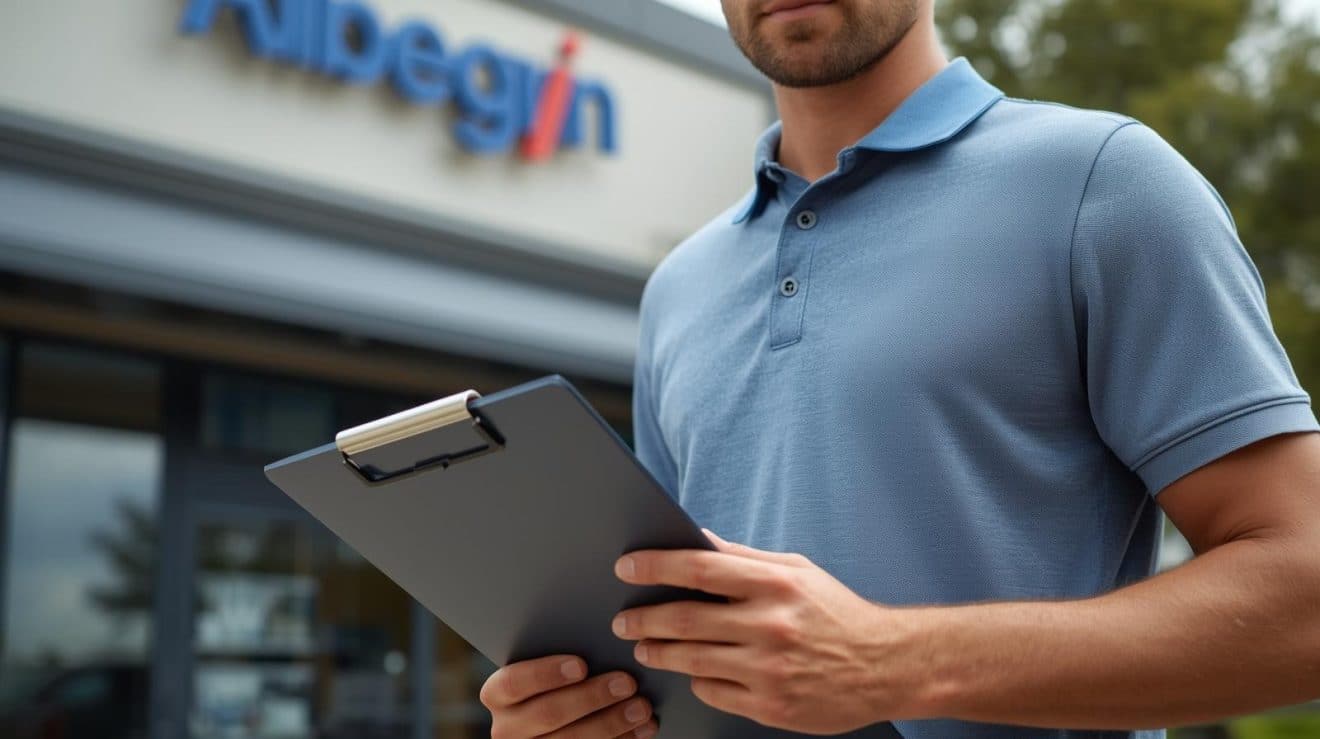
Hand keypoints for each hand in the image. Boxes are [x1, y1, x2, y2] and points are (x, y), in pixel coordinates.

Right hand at [480, 654, 657, 737]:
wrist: (549, 722)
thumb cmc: (553, 682)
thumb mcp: (545, 668)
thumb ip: (561, 655)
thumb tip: (605, 631)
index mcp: (498, 693)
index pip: (513, 683)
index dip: (546, 673)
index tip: (581, 665)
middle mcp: (507, 727)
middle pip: (547, 713)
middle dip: (591, 697)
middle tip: (627, 682)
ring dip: (611, 723)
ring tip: (641, 707)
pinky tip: (642, 728)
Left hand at [611, 530, 923, 733]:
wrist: (886, 666)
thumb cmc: (837, 614)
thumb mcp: (796, 571)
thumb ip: (744, 558)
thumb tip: (698, 539)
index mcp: (776, 584)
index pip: (700, 569)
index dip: (656, 566)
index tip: (627, 567)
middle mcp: (770, 625)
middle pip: (686, 619)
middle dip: (645, 618)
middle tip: (624, 619)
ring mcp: (770, 668)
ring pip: (692, 659)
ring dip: (659, 652)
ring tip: (644, 646)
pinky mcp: (771, 705)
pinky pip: (714, 691)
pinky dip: (696, 680)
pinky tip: (692, 671)